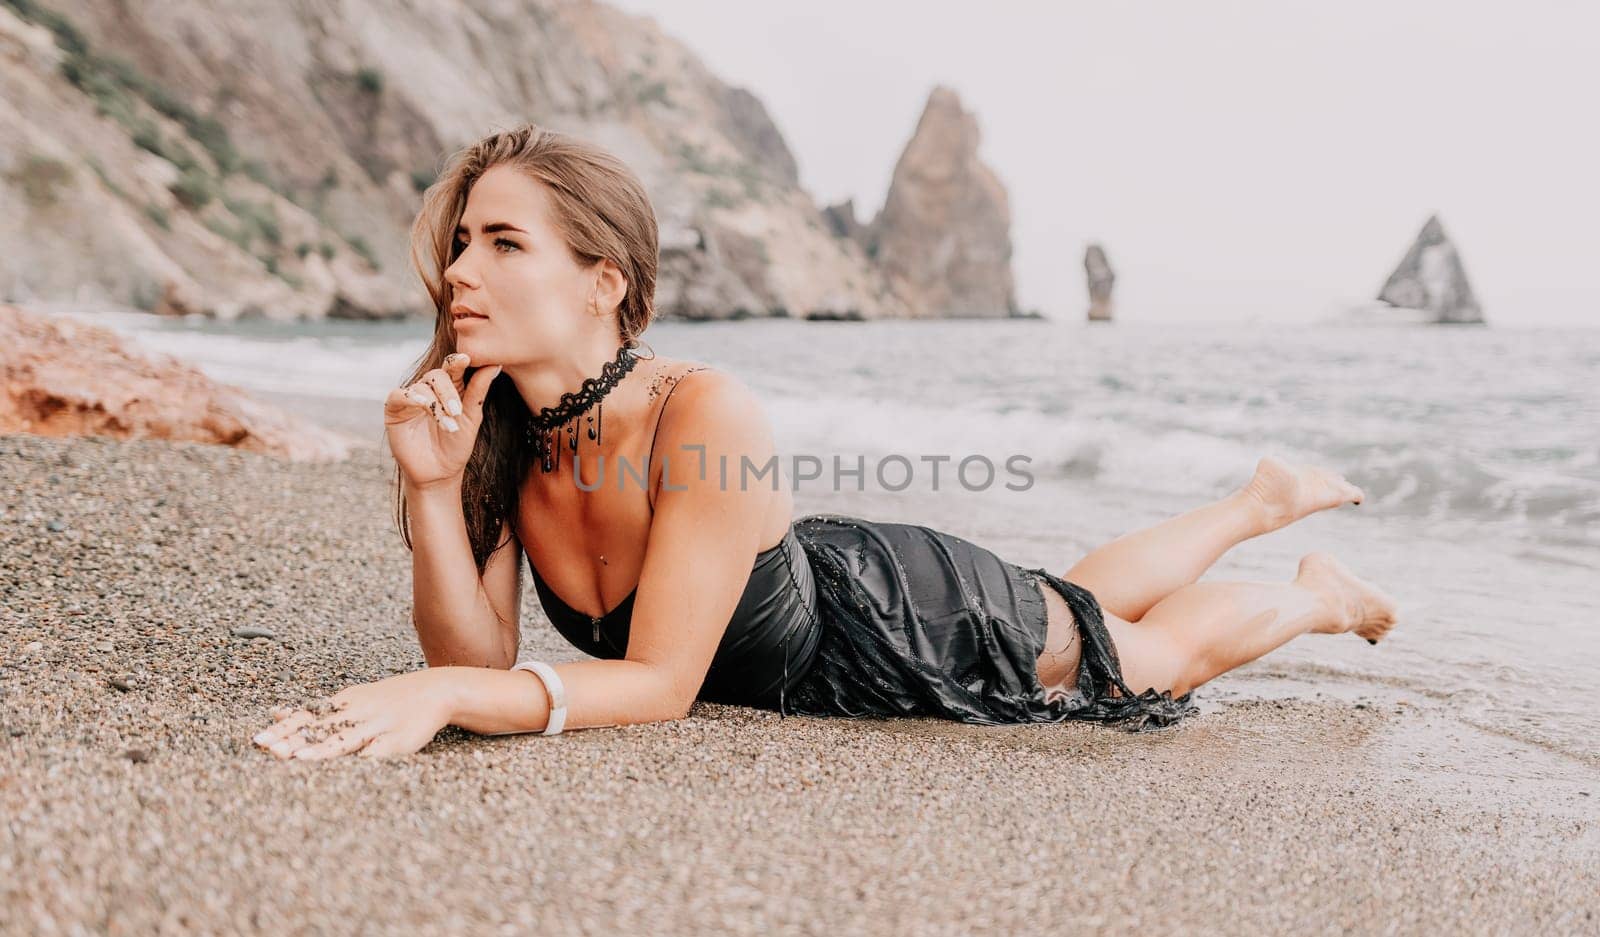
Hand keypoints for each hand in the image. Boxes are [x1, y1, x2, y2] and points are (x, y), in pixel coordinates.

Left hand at [252, 669, 457, 759]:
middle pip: (320, 727)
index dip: (283, 728)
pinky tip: (351, 766)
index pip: (307, 715)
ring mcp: (378, 725)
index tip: (258, 740)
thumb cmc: (388, 700)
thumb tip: (275, 713)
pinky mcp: (399, 740)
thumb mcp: (350, 699)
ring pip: (346, 737)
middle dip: (294, 739)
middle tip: (268, 750)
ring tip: (299, 758)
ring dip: (322, 749)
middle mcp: (358, 712)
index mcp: (345, 703)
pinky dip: (363, 757)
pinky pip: (378, 751)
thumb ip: (315, 710)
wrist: (436, 690)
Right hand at [385, 352, 501, 488]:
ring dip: (436, 405)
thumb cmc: (457, 446)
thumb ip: (479, 391)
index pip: (453, 368)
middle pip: (437, 375)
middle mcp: (429, 389)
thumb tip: (495, 364)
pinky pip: (400, 395)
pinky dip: (413, 398)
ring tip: (449, 425)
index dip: (458, 361)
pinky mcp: (394, 408)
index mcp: (450, 387)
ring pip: (421, 387)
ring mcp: (411, 397)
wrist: (439, 473)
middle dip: (448, 392)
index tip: (467, 358)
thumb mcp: (471, 418)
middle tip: (457, 411)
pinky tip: (424, 407)